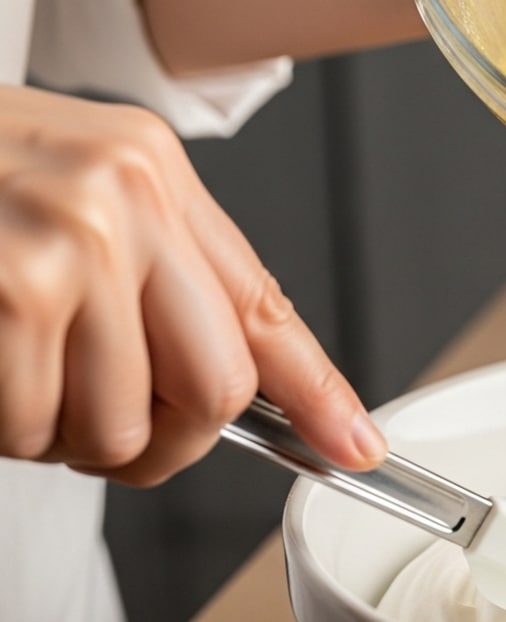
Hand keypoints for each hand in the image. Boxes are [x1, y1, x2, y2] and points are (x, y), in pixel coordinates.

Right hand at [0, 85, 386, 485]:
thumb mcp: (76, 196)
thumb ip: (159, 277)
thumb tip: (246, 387)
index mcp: (155, 173)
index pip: (266, 308)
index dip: (319, 395)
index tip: (354, 448)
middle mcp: (125, 198)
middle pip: (214, 391)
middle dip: (164, 444)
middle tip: (112, 443)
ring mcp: (68, 242)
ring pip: (122, 424)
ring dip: (64, 436)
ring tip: (20, 382)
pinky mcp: (11, 291)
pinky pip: (36, 426)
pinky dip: (4, 428)